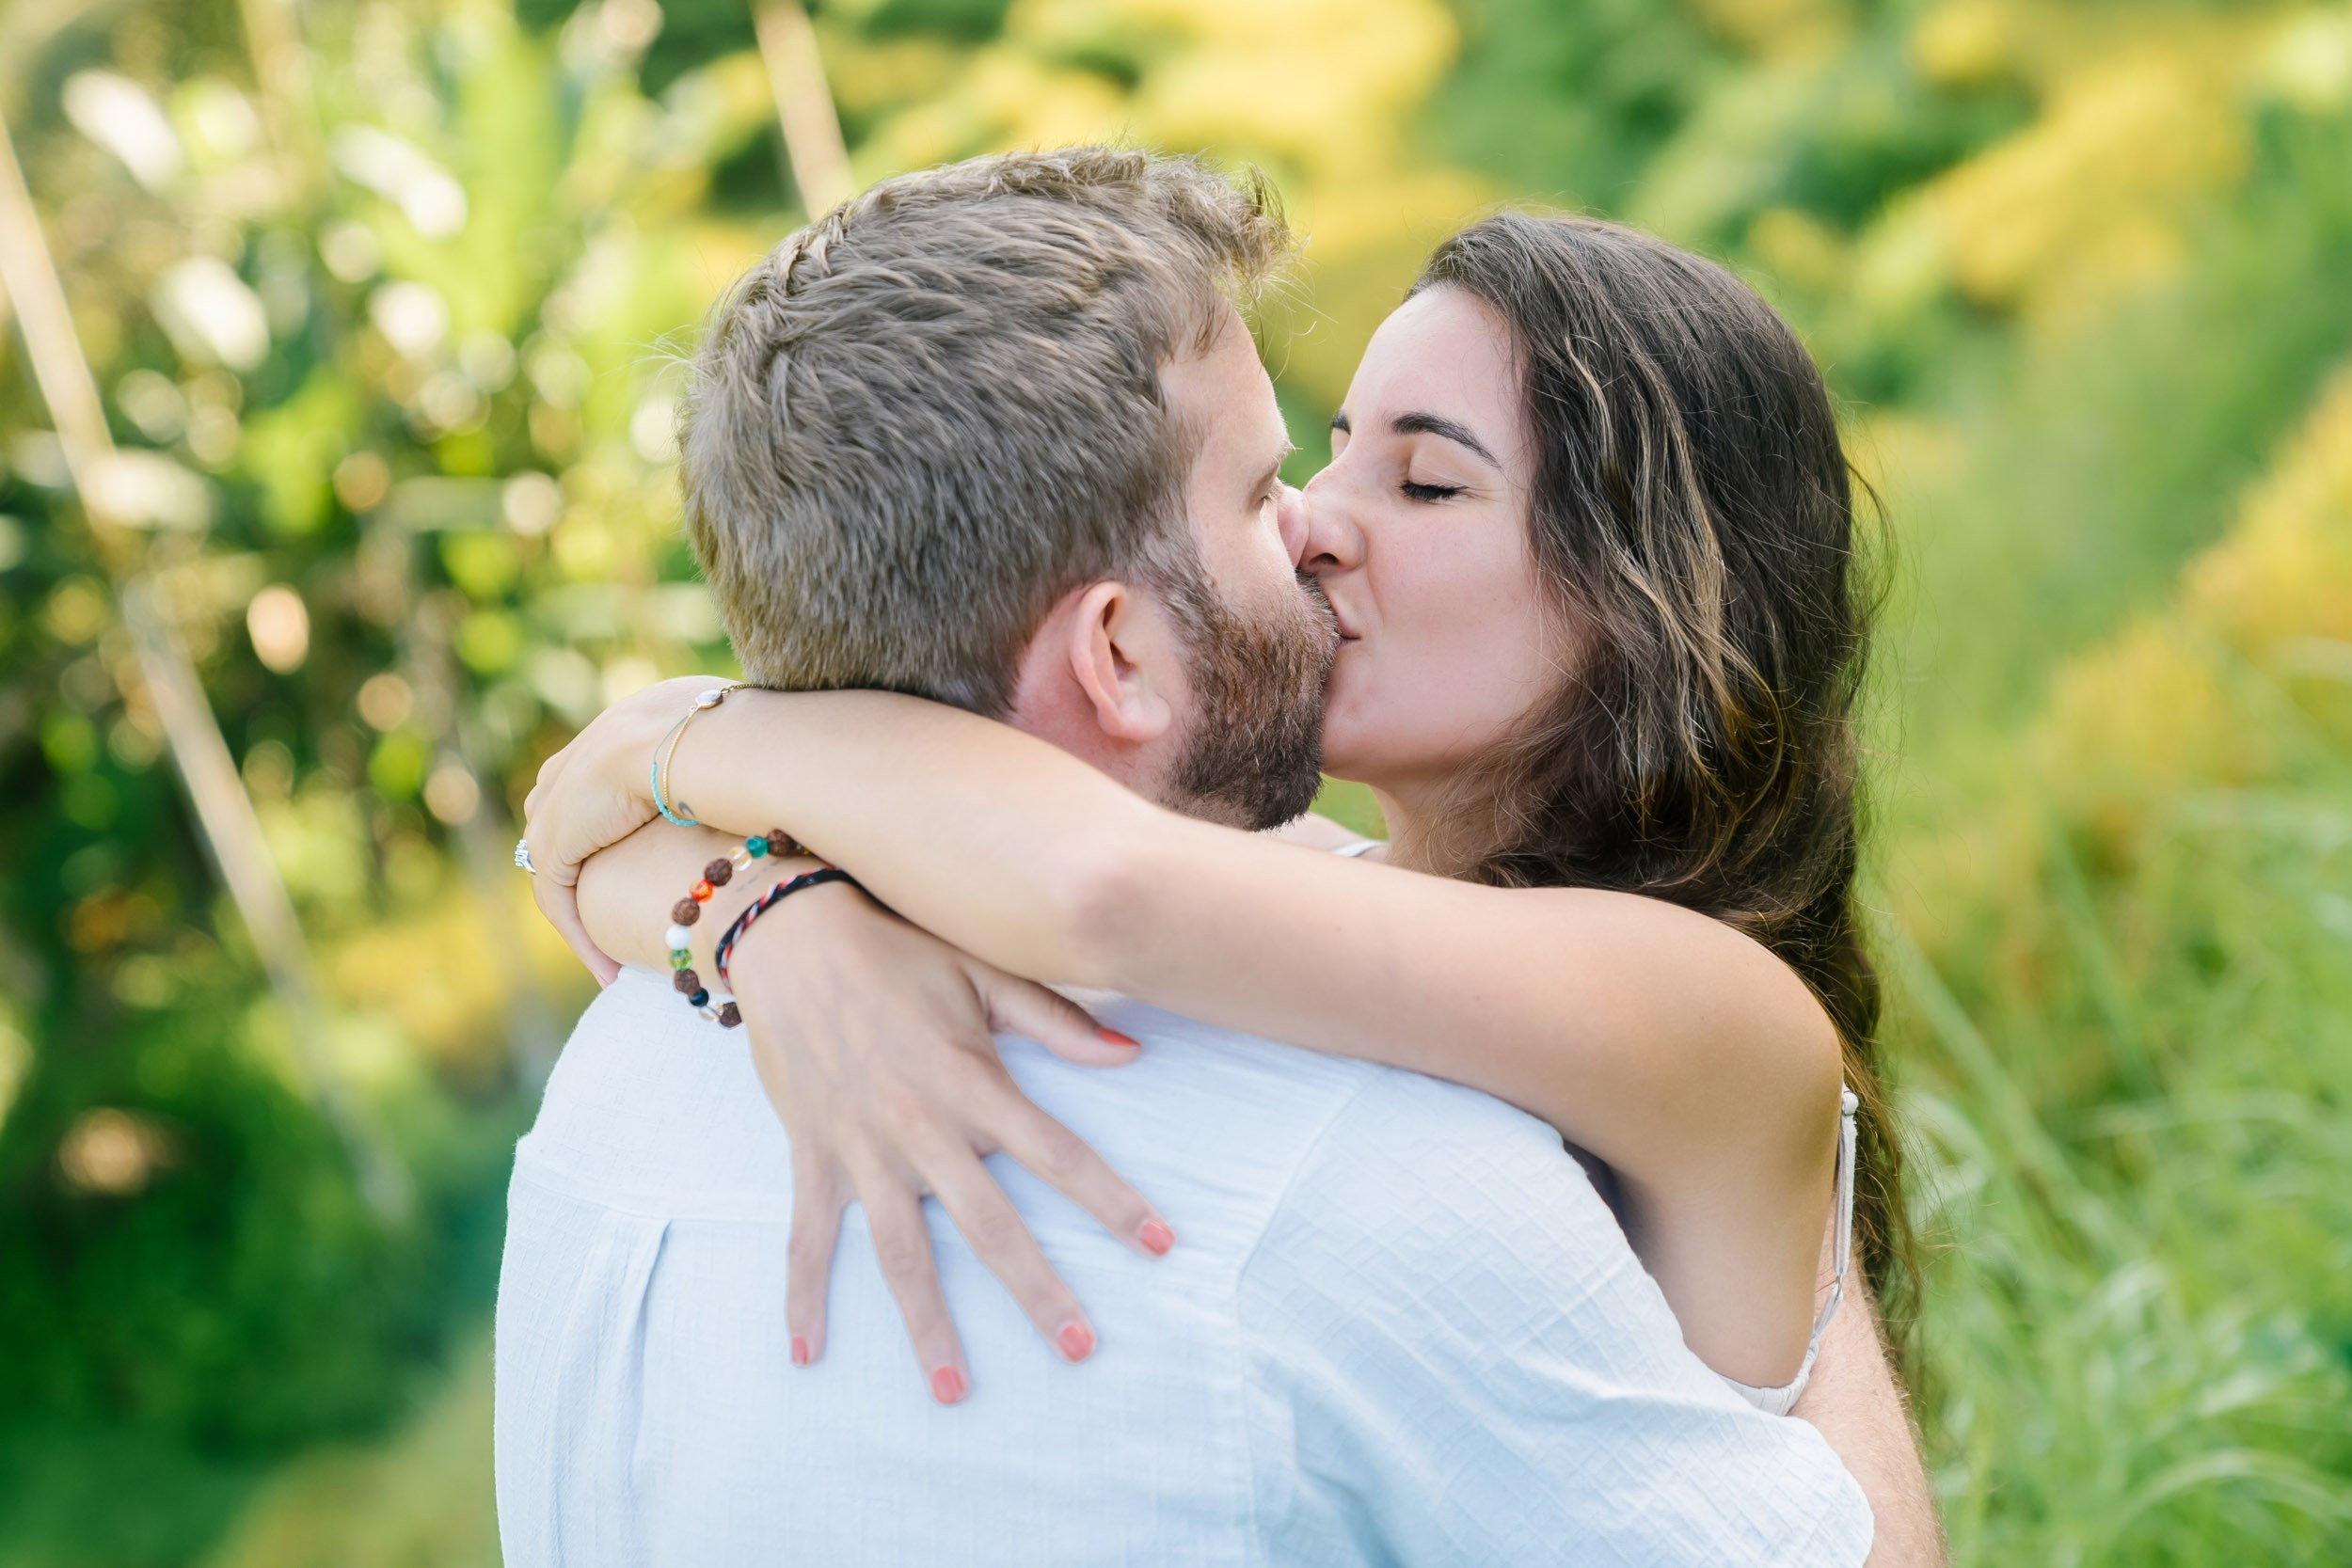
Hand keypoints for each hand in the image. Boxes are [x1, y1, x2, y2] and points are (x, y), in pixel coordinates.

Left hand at [523, 676, 725, 984]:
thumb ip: (739, 762)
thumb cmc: (751, 744)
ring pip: (560, 866)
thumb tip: (776, 775)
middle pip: (569, 817)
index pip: (609, 776)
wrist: (705, 746)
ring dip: (584, 916)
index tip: (652, 864)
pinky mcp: (554, 839)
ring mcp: (561, 797)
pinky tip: (610, 972)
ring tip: (615, 959)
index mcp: (628, 723)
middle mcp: (584, 753)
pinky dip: (581, 939)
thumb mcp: (743, 744)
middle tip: (618, 910)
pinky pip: (558, 901)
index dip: (626, 822)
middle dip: (587, 862)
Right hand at [731, 880, 1176, 1404]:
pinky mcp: (812, 1155)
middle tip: (1082, 1350)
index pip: (1057, 1154)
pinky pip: (807, 1237)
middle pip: (990, 1226)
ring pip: (901, 1253)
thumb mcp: (983, 971)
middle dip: (1038, 1292)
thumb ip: (1057, 1018)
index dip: (1111, 1201)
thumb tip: (1133, 1054)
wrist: (789, 933)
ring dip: (928, 1324)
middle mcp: (921, 1128)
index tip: (1160, 1246)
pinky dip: (801, 1295)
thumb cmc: (899, 948)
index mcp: (973, 1083)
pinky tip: (805, 1352)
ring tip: (954, 1390)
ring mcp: (862, 1148)